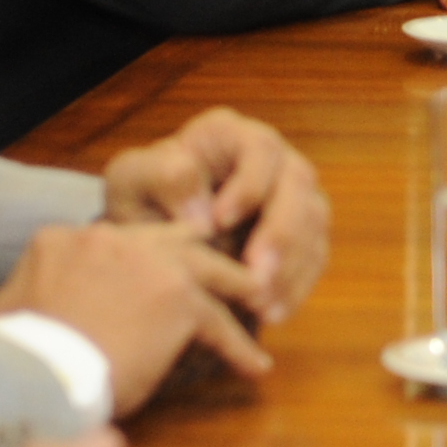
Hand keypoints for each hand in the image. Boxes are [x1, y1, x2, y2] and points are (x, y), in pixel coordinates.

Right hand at [0, 220, 267, 409]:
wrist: (39, 370)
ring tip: (260, 304)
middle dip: (206, 256)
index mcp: (68, 239)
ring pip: (211, 271)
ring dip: (239, 289)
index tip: (161, 279)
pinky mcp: (178, 300)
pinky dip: (240, 347)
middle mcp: (113, 239)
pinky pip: (221, 324)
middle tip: (232, 273)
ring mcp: (151, 265)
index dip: (147, 261)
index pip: (122, 242)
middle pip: (175, 240)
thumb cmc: (16, 354)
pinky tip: (254, 366)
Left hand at [105, 110, 329, 320]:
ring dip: (292, 266)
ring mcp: (294, 195)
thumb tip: (204, 212)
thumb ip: (159, 177)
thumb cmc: (143, 198)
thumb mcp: (131, 181)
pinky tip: (273, 311)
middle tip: (257, 277)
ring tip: (262, 304)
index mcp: (231, 134)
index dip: (247, 185)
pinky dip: (297, 286)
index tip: (219, 222)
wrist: (156, 233)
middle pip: (298, 185)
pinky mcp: (303, 233)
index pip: (258, 149)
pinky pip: (314, 257)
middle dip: (281, 234)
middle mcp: (273, 159)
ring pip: (313, 223)